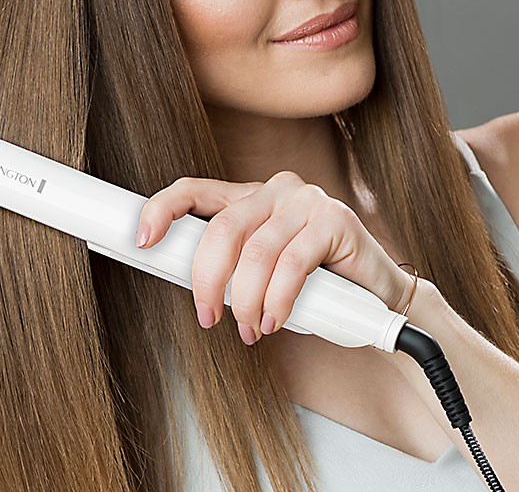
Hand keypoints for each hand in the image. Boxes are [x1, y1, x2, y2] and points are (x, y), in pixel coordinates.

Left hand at [135, 171, 414, 344]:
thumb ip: (229, 269)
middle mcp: (277, 190)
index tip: (141, 239)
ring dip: (246, 301)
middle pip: (222, 228)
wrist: (377, 300)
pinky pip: (292, 264)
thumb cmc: (313, 288)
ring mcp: (308, 201)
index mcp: (250, 197)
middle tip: (208, 318)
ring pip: (256, 252)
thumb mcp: (260, 276)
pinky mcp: (337, 220)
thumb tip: (186, 284)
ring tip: (251, 329)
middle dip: (207, 281)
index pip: (195, 190)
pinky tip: (276, 319)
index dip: (162, 209)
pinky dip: (278, 299)